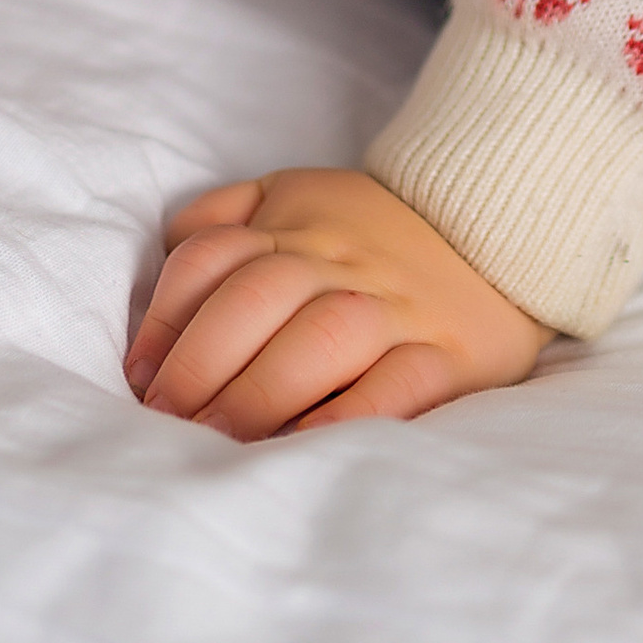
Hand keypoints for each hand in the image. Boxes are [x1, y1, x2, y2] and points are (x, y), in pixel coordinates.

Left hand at [124, 166, 551, 437]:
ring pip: (323, 337)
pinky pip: (396, 388)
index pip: (214, 256)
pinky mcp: (447, 356)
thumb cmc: (374, 231)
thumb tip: (164, 264)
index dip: (167, 317)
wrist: (500, 234)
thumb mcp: (296, 194)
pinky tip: (305, 448)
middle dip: (203, 362)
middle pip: (260, 296)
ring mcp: (397, 308)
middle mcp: (341, 261)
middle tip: (168, 421)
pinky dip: (347, 418)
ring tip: (217, 442)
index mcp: (297, 223)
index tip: (141, 377)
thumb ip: (227, 217)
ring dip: (261, 391)